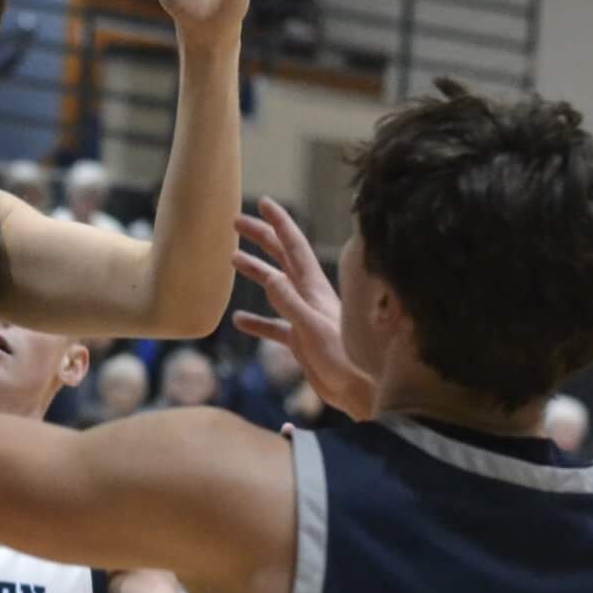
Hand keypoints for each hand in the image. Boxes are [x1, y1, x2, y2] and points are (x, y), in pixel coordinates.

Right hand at [231, 198, 373, 419]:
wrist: (361, 390)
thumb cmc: (344, 360)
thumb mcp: (312, 328)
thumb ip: (290, 303)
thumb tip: (270, 277)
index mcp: (314, 288)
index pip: (294, 246)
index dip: (278, 223)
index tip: (261, 202)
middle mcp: (309, 296)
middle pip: (282, 258)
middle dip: (262, 237)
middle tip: (236, 221)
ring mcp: (303, 316)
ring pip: (275, 287)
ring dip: (255, 271)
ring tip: (232, 260)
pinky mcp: (300, 339)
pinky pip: (273, 326)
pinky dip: (256, 321)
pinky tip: (239, 320)